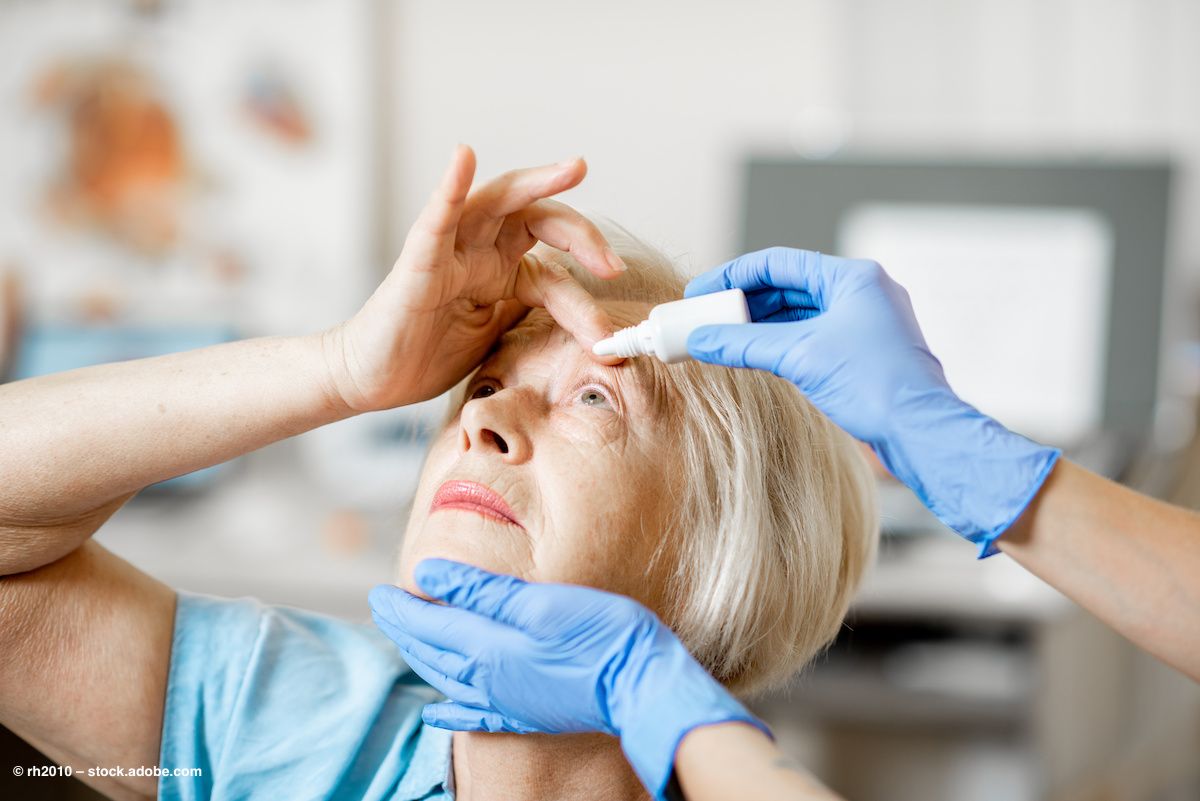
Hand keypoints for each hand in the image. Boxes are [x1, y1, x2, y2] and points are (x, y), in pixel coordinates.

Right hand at [325, 145, 624, 412]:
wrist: (373, 379)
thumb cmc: (426, 353)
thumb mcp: (496, 337)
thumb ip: (530, 316)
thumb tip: (588, 324)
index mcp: (500, 270)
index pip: (555, 267)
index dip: (586, 296)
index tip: (609, 333)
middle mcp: (479, 251)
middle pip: (538, 218)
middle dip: (582, 235)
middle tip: (612, 265)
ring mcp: (449, 251)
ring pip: (498, 202)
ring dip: (538, 183)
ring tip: (574, 168)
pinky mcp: (417, 263)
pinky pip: (435, 219)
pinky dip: (450, 187)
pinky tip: (464, 157)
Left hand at [369, 559, 765, 798]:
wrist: (641, 686)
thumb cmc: (598, 634)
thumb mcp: (538, 601)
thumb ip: (480, 590)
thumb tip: (428, 574)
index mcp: (487, 648)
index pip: (428, 624)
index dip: (400, 607)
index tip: (376, 592)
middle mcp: (488, 679)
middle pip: (431, 652)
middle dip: (403, 629)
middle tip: (380, 608)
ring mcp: (506, 700)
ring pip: (447, 678)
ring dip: (420, 658)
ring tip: (404, 640)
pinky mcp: (525, 713)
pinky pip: (472, 714)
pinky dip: (447, 709)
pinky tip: (435, 711)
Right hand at [684, 248, 1058, 553]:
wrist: (922, 432)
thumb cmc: (875, 386)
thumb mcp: (800, 357)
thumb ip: (744, 343)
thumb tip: (701, 339)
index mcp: (853, 278)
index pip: (779, 263)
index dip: (733, 276)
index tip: (700, 291)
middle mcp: (861, 293)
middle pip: (787, 287)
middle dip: (743, 303)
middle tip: (706, 318)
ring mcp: (865, 324)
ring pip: (798, 315)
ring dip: (759, 326)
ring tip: (721, 339)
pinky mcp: (864, 354)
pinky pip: (811, 338)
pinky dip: (780, 345)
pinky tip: (754, 356)